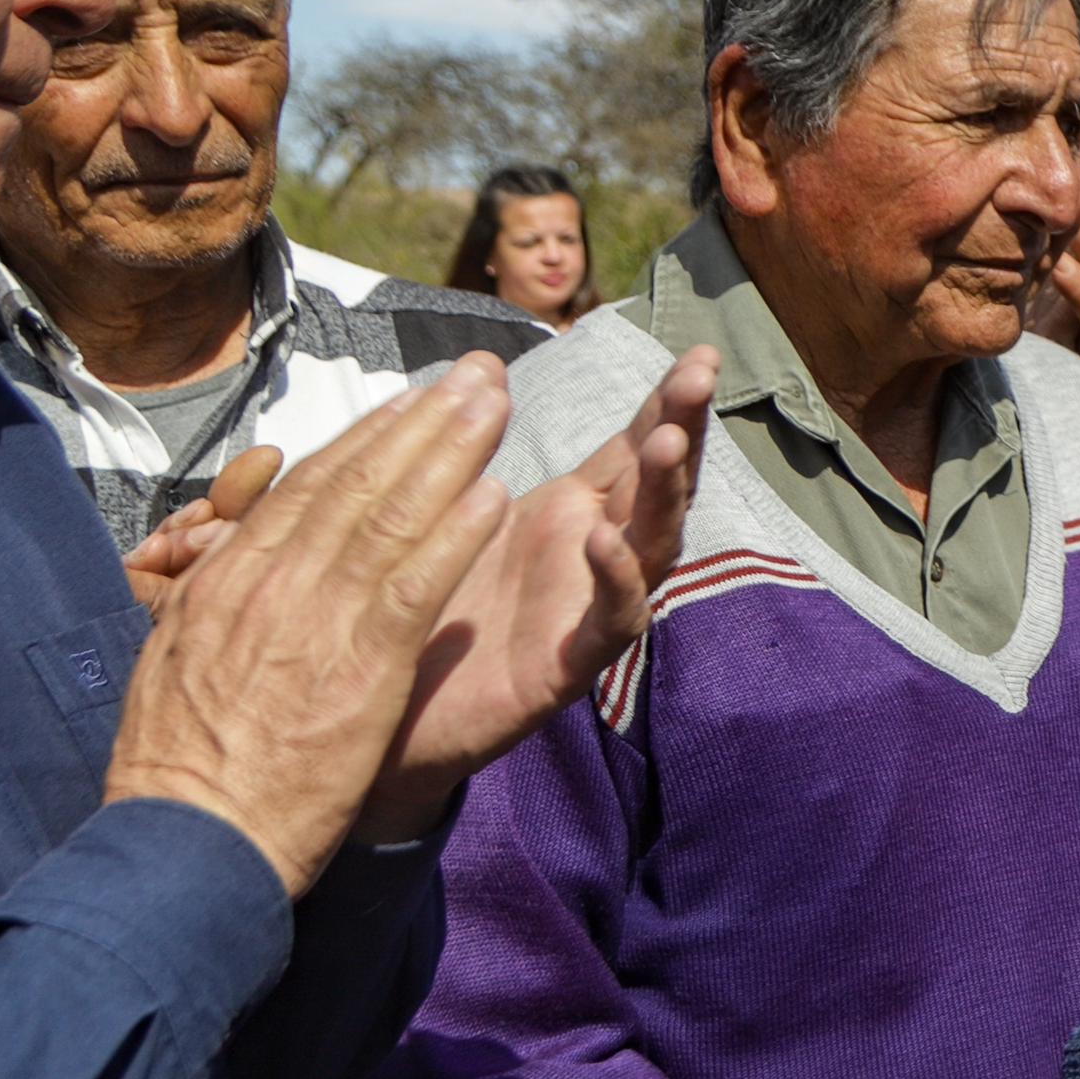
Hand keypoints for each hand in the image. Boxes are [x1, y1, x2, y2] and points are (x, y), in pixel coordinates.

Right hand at [103, 364, 516, 896]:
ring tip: (494, 405)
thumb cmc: (184, 760)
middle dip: (422, 421)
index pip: (308, 491)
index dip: (368, 439)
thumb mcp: (182, 655)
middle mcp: (273, 582)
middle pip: (358, 483)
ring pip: (392, 515)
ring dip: (451, 452)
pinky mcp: (363, 663)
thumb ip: (218, 599)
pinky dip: (456, 534)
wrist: (188, 835)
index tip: (410, 400)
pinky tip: (495, 496)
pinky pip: (417, 582)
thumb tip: (230, 557)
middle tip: (474, 374)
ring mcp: (317, 617)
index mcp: (230, 579)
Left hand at [354, 350, 718, 844]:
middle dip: (682, 427)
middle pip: (658, 485)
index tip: (699, 351)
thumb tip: (482, 364)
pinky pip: (610, 622)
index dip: (666, 402)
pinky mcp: (568, 667)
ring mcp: (588, 610)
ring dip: (664, 494)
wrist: (380, 728)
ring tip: (666, 442)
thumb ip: (468, 449)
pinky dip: (617, 582)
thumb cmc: (417, 616)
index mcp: (567, 515)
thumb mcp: (447, 516)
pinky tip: (605, 543)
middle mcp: (592, 557)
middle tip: (698, 376)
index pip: (630, 447)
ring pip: (651, 546)